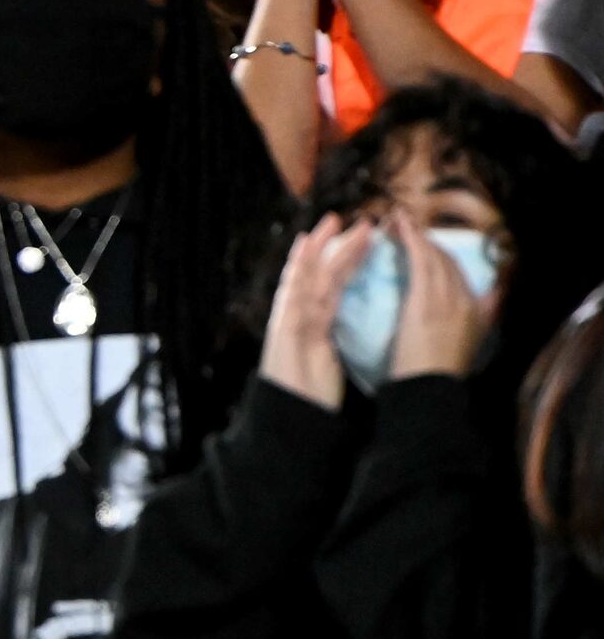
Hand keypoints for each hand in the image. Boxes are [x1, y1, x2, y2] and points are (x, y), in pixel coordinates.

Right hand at [257, 212, 370, 409]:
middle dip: (328, 246)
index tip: (351, 240)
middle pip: (313, 275)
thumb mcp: (326, 366)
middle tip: (344, 219)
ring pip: (307, 276)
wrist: (293, 419)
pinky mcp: (288, 326)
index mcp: (309, 328)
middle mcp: (294, 319)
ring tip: (336, 224)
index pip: (325, 288)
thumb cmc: (312, 398)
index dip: (336, 262)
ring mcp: (289, 321)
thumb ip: (331, 345)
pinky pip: (297, 291)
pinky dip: (302, 268)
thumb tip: (346, 335)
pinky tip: (308, 248)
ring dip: (322, 249)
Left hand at [390, 209, 499, 380]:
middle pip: (446, 260)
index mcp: (476, 312)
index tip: (420, 242)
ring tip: (397, 218)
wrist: (428, 390)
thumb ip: (483, 318)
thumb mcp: (467, 344)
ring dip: (415, 234)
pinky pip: (420, 260)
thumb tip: (495, 295)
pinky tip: (398, 224)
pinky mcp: (426, 300)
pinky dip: (410, 238)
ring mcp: (446, 299)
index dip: (438, 253)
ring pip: (433, 255)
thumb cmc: (435, 375)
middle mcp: (465, 300)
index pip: (457, 272)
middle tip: (404, 222)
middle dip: (426, 240)